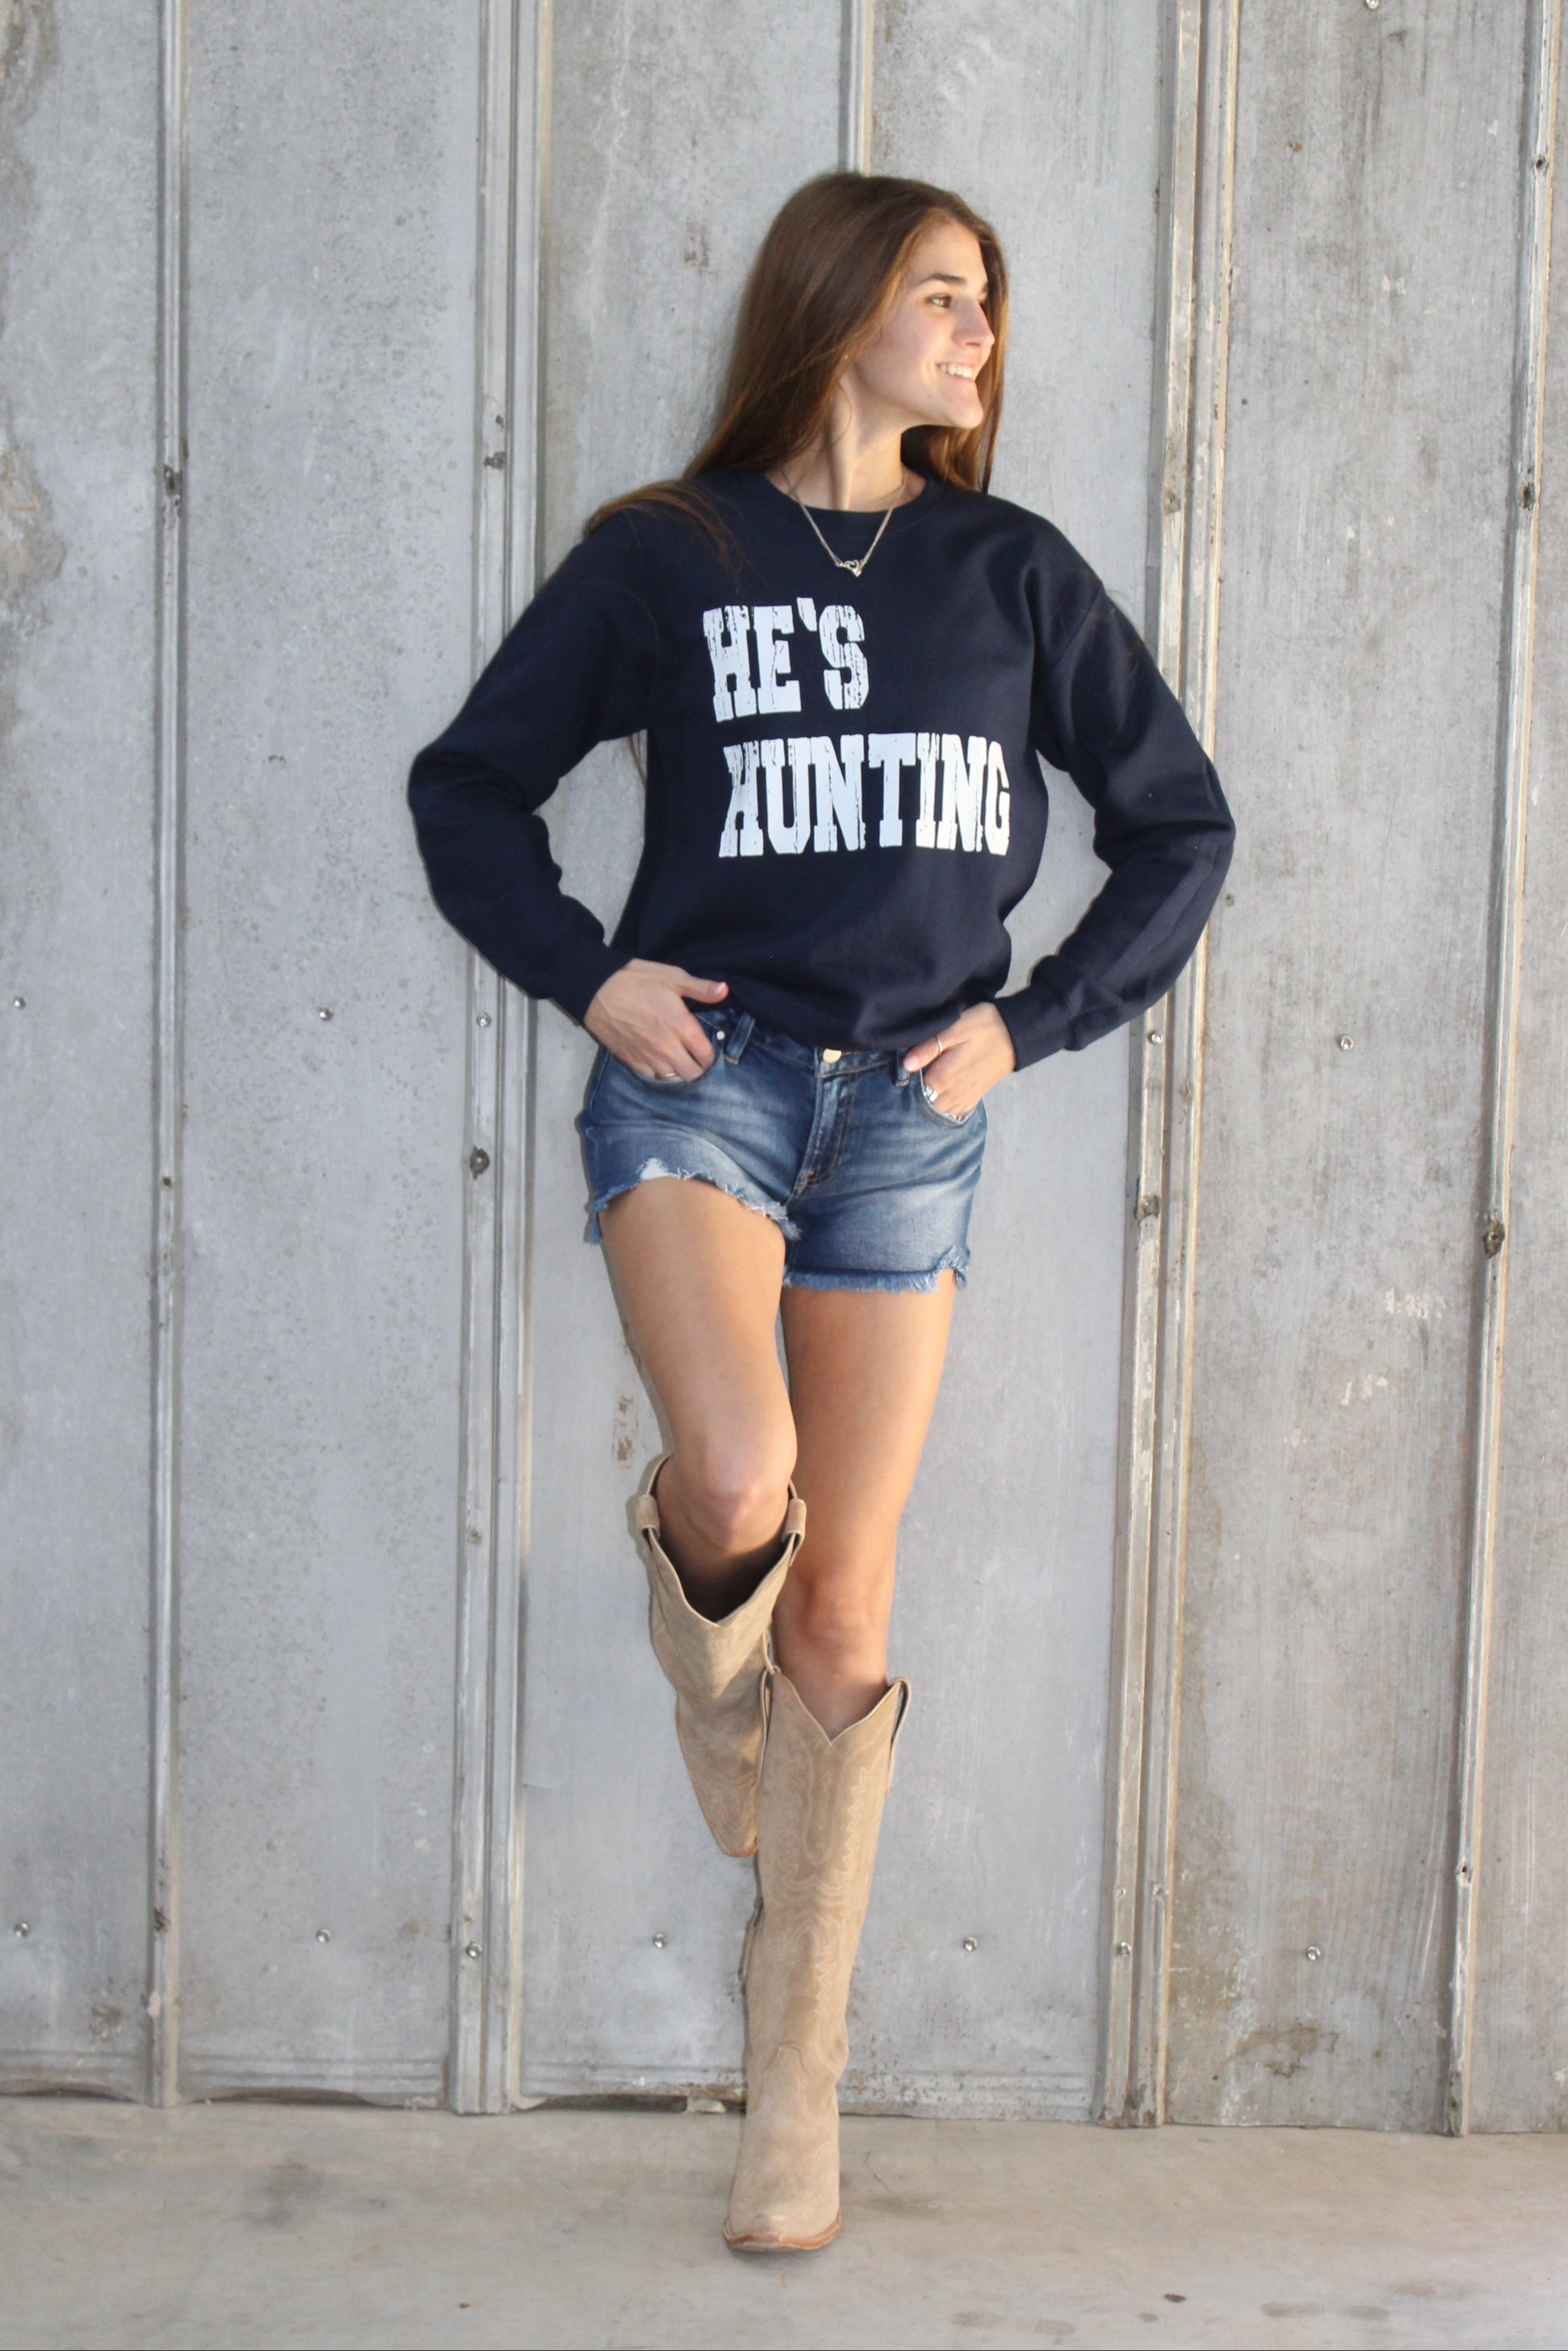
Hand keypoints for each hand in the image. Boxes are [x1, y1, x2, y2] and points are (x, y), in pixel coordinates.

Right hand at [584, 958, 727, 1080]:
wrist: (594, 989)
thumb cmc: (634, 980)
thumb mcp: (671, 976)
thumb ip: (700, 987)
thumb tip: (724, 990)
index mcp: (681, 1026)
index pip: (706, 1055)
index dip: (710, 1053)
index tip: (707, 1046)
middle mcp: (667, 1047)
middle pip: (692, 1073)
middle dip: (698, 1067)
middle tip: (695, 1056)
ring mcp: (648, 1056)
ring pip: (673, 1078)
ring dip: (679, 1072)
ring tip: (679, 1060)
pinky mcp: (631, 1060)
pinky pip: (652, 1077)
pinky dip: (659, 1073)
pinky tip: (659, 1061)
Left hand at [901, 1002, 1015, 1118]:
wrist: (1016, 1035)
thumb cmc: (983, 1027)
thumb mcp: (955, 1028)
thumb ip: (929, 1048)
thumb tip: (906, 1065)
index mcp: (944, 1077)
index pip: (912, 1090)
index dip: (902, 1082)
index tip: (900, 1071)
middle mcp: (952, 1095)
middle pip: (922, 1105)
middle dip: (912, 1096)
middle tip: (909, 1079)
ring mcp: (964, 1100)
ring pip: (936, 1112)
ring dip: (927, 1103)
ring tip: (923, 1086)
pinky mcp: (973, 1100)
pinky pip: (952, 1113)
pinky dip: (942, 1108)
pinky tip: (938, 1095)